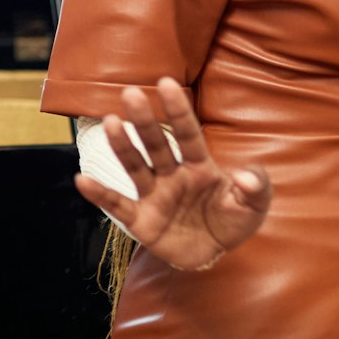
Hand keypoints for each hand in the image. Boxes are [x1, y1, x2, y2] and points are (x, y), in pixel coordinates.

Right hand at [74, 79, 271, 272]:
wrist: (215, 254)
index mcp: (200, 166)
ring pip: (136, 167)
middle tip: (131, 93)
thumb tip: (244, 176)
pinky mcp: (142, 220)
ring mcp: (155, 196)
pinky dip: (100, 194)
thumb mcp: (254, 206)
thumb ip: (256, 188)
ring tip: (111, 123)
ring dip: (123, 146)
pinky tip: (82, 181)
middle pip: (157, 145)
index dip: (178, 112)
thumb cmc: (233, 220)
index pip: (188, 135)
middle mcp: (173, 175)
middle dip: (145, 121)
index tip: (167, 84)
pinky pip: (118, 205)